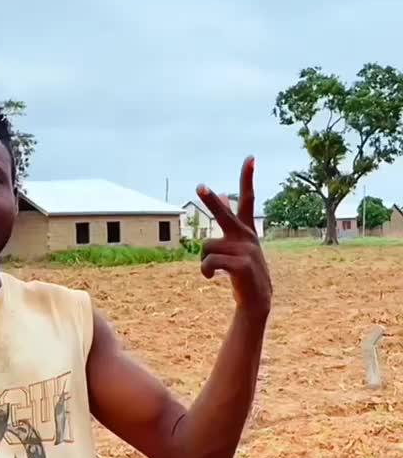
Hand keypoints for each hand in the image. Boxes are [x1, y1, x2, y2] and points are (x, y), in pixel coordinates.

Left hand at [196, 157, 271, 317]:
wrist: (257, 299)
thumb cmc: (244, 269)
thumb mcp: (239, 243)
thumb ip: (230, 219)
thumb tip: (221, 192)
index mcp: (246, 230)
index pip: (247, 199)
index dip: (247, 178)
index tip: (250, 158)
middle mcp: (246, 237)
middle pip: (224, 216)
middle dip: (211, 203)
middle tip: (200, 187)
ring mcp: (245, 251)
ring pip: (207, 247)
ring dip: (204, 261)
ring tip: (213, 271)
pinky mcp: (241, 265)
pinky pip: (210, 262)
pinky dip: (205, 270)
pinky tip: (210, 278)